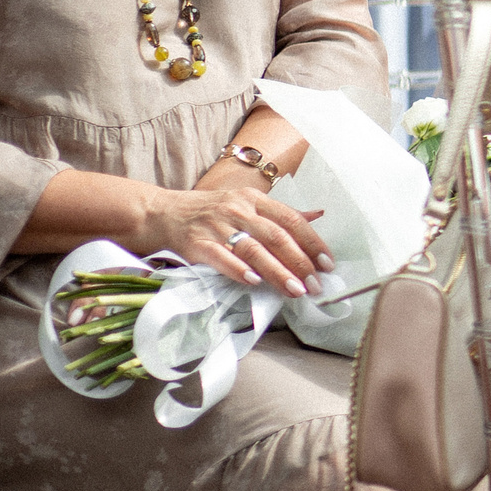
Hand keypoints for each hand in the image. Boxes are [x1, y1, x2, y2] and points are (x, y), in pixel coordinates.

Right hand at [135, 183, 330, 296]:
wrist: (163, 213)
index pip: (291, 220)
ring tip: (295, 290)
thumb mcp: (248, 203)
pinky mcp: (197, 243)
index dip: (312, 243)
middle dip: (299, 262)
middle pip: (276, 237)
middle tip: (315, 284)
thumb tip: (319, 214)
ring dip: (276, 272)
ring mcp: (217, 226)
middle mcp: (238, 210)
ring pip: (253, 250)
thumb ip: (282, 213)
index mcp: (255, 200)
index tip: (327, 264)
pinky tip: (254, 282)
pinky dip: (238, 270)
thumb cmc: (211, 211)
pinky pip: (221, 258)